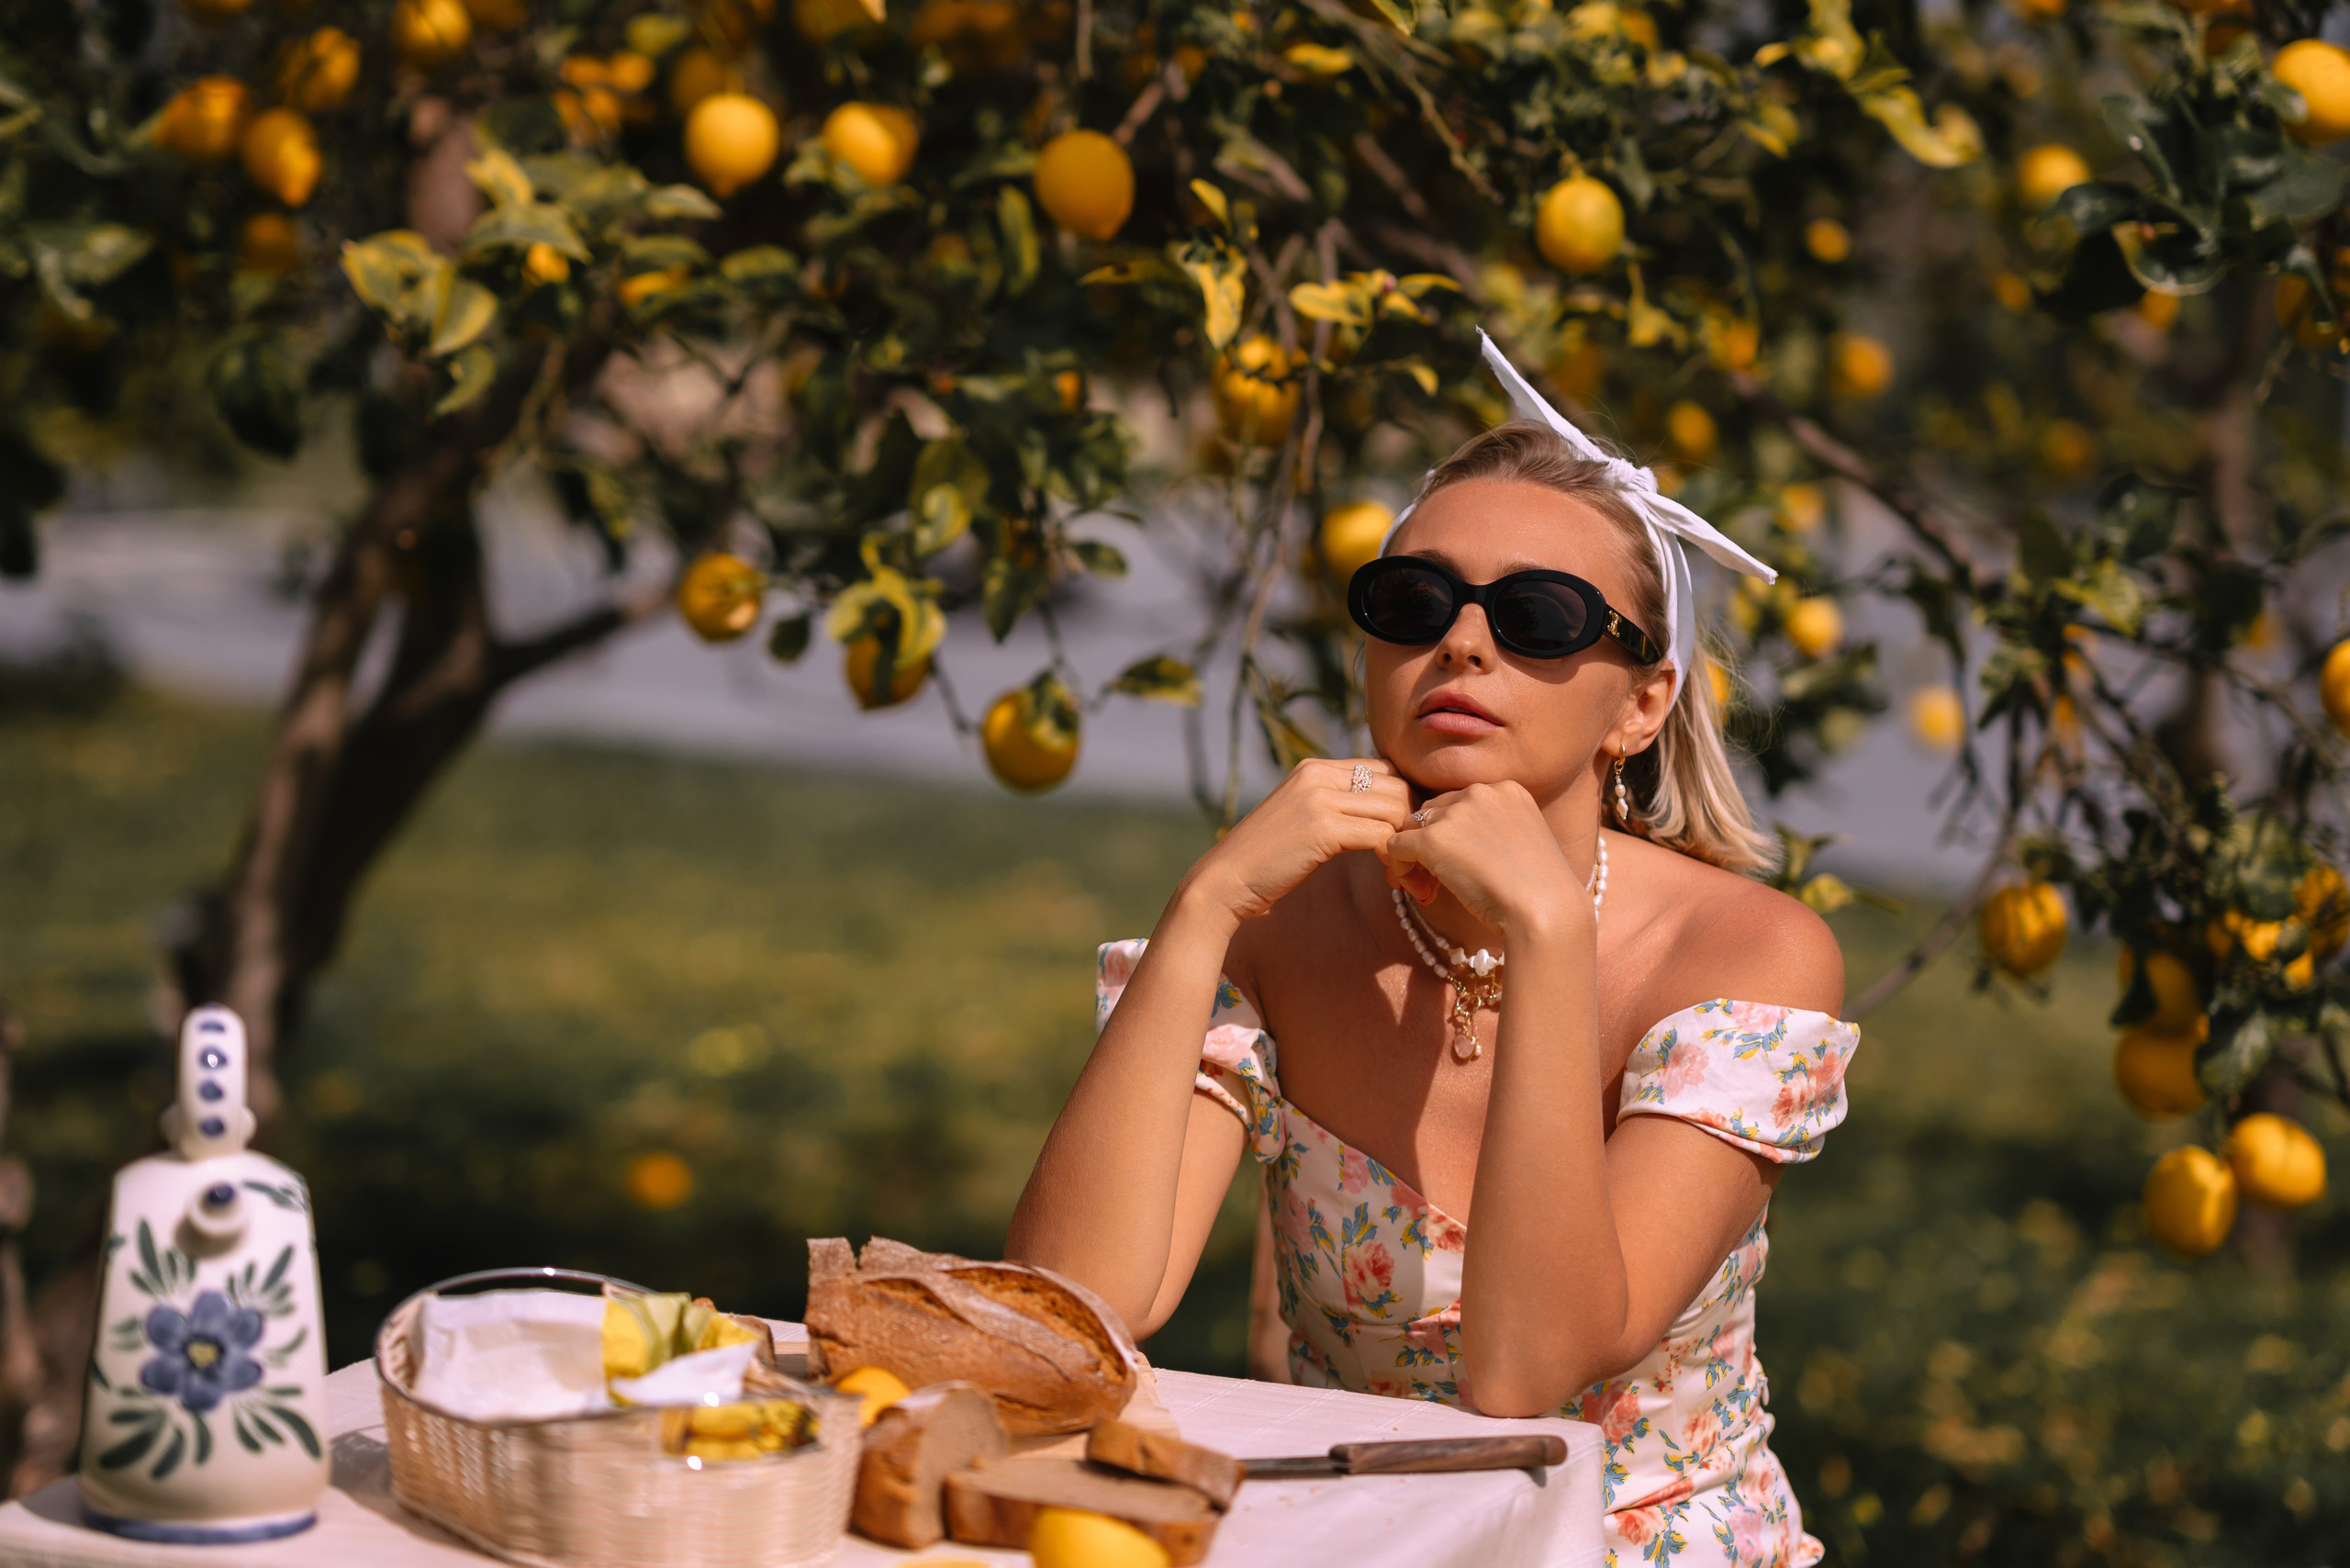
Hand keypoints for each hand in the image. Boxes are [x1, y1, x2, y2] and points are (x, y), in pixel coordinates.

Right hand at [1185, 758, 1413, 922]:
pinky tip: (1392, 882)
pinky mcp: (1322, 828)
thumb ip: (1335, 805)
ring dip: (1410, 847)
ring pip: (1395, 809)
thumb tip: (1381, 813)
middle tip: (1417, 862)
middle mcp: (1318, 774)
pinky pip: (1381, 836)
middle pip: (1397, 785)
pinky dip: (1396, 861)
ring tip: (1406, 878)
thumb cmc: (1266, 860)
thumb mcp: (1302, 818)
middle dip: (1416, 824)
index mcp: (1315, 768)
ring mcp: (1319, 798)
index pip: (1385, 769)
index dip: (1405, 803)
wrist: (1225, 880)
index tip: (1408, 839)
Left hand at [1381, 781, 1590, 939]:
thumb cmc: (1542, 892)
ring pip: (1411, 828)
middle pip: (1432, 812)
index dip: (1453, 837)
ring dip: (1415, 859)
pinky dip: (1400, 870)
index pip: (1460, 804)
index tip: (1463, 868)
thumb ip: (1491, 833)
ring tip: (1431, 891)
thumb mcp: (1524, 846)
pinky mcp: (1433, 839)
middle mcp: (1481, 792)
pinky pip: (1395, 846)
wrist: (1547, 910)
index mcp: (1508, 790)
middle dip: (1430, 846)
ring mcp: (1456, 813)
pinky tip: (1422, 894)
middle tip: (1439, 883)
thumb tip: (1456, 847)